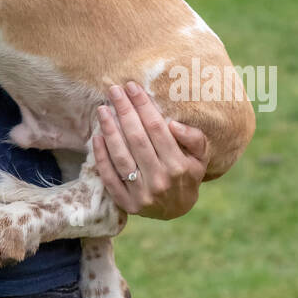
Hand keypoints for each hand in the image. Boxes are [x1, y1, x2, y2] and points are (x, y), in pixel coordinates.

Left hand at [93, 81, 209, 218]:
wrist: (178, 211)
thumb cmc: (187, 174)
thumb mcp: (200, 158)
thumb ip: (194, 139)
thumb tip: (173, 125)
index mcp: (178, 166)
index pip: (156, 128)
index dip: (143, 105)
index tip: (132, 87)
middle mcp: (160, 180)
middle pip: (136, 138)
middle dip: (124, 111)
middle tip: (114, 90)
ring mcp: (142, 193)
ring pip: (121, 156)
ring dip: (109, 130)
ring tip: (102, 110)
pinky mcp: (126, 203)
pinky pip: (109, 177)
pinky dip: (101, 156)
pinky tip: (97, 137)